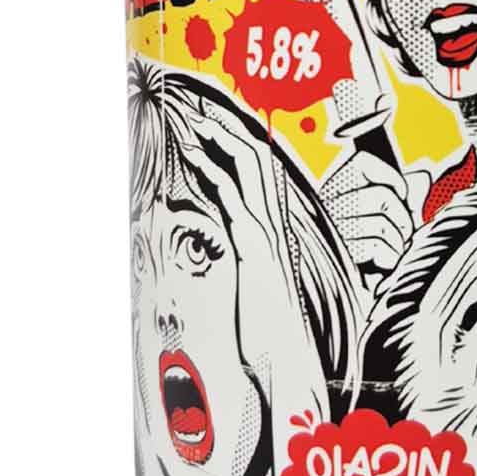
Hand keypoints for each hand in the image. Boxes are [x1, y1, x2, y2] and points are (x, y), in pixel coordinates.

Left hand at [177, 107, 300, 368]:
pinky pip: (235, 199)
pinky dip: (213, 173)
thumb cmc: (270, 336)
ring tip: (192, 123)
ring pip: (249, 170)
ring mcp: (267, 236)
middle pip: (258, 159)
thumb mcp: (258, 293)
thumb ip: (249, 270)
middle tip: (198, 111)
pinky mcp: (255, 250)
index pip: (262, 175)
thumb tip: (235, 263)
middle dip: (228, 129)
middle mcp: (275, 228)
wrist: (284, 364)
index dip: (239, 145)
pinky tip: (194, 159)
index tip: (212, 126)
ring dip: (218, 141)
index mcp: (276, 234)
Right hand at [321, 146, 424, 279]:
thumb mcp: (382, 212)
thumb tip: (424, 177)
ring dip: (397, 241)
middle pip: (381, 196)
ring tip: (392, 248)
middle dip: (402, 217)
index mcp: (335, 187)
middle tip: (403, 231)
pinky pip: (377, 247)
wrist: (345, 283)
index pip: (362, 164)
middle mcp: (327, 205)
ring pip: (382, 224)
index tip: (401, 194)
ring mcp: (332, 230)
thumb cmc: (367, 242)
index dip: (391, 177)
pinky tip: (382, 261)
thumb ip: (402, 193)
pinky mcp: (339, 254)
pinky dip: (389, 257)